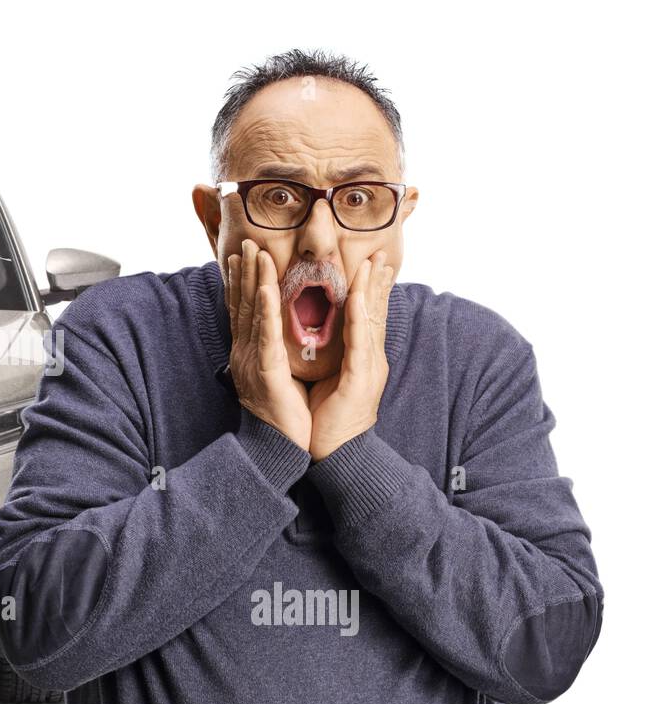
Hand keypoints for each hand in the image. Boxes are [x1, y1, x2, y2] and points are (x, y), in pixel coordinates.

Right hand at [226, 240, 310, 449]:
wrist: (277, 448)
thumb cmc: (282, 416)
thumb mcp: (274, 378)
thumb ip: (271, 354)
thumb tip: (273, 337)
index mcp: (249, 354)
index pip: (243, 311)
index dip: (240, 282)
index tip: (239, 257)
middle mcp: (245, 353)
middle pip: (243, 305)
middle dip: (244, 272)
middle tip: (244, 243)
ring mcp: (253, 361)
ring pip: (253, 314)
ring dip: (253, 280)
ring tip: (254, 253)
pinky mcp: (266, 371)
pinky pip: (266, 335)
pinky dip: (266, 310)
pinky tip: (266, 288)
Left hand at [308, 251, 394, 460]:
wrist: (334, 451)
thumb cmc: (328, 416)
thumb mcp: (331, 378)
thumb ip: (332, 354)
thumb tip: (321, 334)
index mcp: (361, 357)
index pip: (366, 314)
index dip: (370, 287)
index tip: (370, 261)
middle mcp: (370, 358)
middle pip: (375, 311)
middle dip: (377, 281)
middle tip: (380, 251)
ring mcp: (369, 368)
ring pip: (372, 321)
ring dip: (371, 290)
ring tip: (373, 264)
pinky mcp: (360, 379)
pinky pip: (360, 344)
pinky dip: (360, 319)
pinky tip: (359, 299)